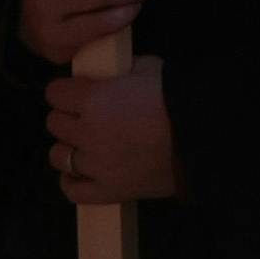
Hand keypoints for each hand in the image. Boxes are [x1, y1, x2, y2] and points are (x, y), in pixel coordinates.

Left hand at [45, 55, 178, 204]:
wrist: (206, 136)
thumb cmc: (178, 97)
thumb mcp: (148, 68)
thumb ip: (118, 72)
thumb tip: (107, 75)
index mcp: (94, 99)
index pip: (54, 93)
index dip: (66, 90)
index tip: (77, 90)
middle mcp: (88, 133)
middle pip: (54, 123)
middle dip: (68, 116)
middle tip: (86, 115)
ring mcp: (96, 165)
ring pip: (58, 156)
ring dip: (70, 147)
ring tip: (87, 143)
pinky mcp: (108, 190)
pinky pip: (71, 190)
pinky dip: (72, 180)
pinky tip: (83, 171)